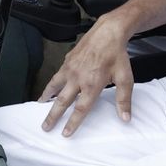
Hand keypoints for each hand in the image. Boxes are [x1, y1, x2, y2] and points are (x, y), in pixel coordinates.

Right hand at [38, 13, 134, 135]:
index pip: (80, 109)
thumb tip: (125, 118)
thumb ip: (123, 99)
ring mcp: (70, 69)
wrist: (108, 32)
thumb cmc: (117, 55)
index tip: (65, 133)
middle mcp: (78, 78)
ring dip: (46, 98)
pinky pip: (56, 76)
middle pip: (62, 101)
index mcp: (92, 85)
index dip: (72, 122)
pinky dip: (50, 84)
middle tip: (46, 127)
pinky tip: (49, 88)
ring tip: (40, 106)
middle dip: (53, 116)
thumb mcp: (125, 78)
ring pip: (54, 87)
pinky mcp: (67, 61)